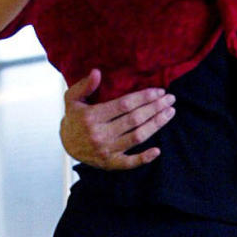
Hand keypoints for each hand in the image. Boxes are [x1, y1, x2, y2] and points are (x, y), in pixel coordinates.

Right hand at [60, 69, 175, 169]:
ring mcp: (106, 150)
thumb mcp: (72, 98)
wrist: (66, 145)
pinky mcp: (110, 163)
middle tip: (170, 99)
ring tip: (170, 113)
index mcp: (92, 116)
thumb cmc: (74, 118)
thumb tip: (97, 72)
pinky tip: (158, 151)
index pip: (124, 105)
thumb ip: (84, 85)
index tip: (159, 91)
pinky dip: (144, 158)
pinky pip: (129, 163)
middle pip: (134, 119)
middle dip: (155, 108)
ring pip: (137, 137)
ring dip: (156, 125)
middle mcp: (100, 134)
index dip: (144, 97)